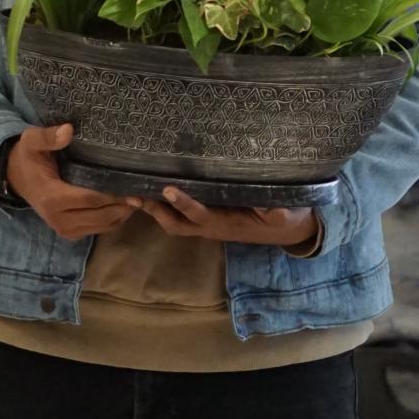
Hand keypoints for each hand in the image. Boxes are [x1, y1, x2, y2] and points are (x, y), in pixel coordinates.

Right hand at [4, 124, 139, 239]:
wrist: (16, 178)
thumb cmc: (27, 157)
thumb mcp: (32, 141)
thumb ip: (48, 137)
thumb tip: (68, 130)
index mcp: (52, 198)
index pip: (91, 199)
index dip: (113, 194)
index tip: (134, 185)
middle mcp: (59, 219)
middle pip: (101, 216)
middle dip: (124, 206)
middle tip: (145, 192)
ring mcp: (65, 229)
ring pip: (103, 225)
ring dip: (123, 214)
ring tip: (139, 198)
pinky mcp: (70, 233)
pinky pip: (99, 230)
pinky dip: (115, 220)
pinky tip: (125, 206)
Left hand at [142, 186, 318, 246]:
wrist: (287, 229)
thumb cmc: (285, 218)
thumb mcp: (286, 214)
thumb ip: (277, 211)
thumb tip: (269, 205)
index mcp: (227, 224)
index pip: (200, 214)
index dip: (184, 204)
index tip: (168, 189)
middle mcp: (211, 227)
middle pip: (176, 224)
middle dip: (154, 211)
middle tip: (132, 194)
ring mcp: (207, 225)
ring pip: (173, 223)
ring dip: (153, 211)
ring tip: (131, 194)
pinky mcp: (206, 218)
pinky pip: (179, 217)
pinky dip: (162, 208)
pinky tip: (150, 192)